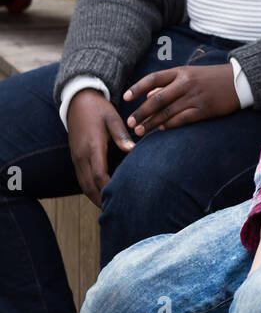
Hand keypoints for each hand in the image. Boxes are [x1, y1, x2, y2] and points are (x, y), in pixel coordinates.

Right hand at [66, 90, 134, 206]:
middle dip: (101, 200)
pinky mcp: (76, 157)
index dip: (109, 189)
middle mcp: (81, 156)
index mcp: (92, 147)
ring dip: (95, 197)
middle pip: (90, 185)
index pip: (99, 175)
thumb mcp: (112, 118)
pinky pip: (82, 179)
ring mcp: (76, 158)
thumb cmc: (98, 109)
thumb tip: (131, 150)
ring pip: (84, 184)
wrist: (78, 101)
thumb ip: (121, 135)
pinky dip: (90, 189)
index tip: (121, 198)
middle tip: (116, 211)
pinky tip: (101, 194)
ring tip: (109, 208)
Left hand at [123, 63, 239, 134]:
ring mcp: (195, 96)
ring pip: (168, 112)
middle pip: (158, 99)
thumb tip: (147, 96)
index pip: (154, 78)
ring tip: (140, 131)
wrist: (238, 81)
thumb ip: (167, 84)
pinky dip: (170, 125)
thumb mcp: (189, 74)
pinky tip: (161, 129)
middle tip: (130, 123)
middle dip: (141, 112)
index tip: (125, 97)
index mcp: (181, 72)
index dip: (137, 88)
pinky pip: (183, 119)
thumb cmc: (210, 77)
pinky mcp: (204, 109)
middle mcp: (186, 83)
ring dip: (152, 123)